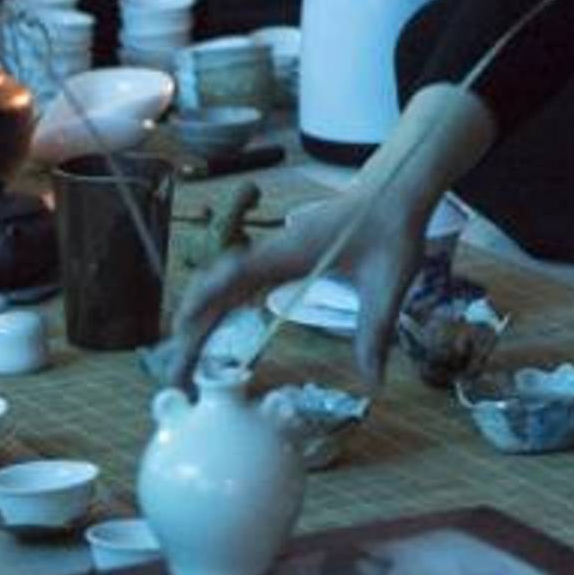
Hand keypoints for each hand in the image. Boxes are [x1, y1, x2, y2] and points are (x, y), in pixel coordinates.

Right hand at [161, 169, 434, 388]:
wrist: (395, 190)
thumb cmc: (391, 229)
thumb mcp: (387, 284)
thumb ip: (375, 333)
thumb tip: (373, 384)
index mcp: (291, 253)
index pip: (235, 277)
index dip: (205, 303)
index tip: (182, 333)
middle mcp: (273, 252)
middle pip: (218, 289)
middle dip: (193, 330)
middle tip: (178, 375)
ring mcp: (274, 254)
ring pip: (223, 286)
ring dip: (201, 320)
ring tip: (186, 362)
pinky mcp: (281, 258)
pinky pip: (238, 283)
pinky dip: (218, 307)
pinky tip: (214, 332)